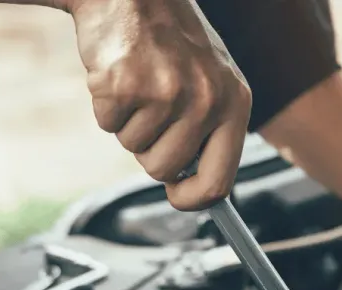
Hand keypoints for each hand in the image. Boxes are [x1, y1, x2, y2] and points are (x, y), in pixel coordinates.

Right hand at [69, 0, 251, 209]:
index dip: (193, 198)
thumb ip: (212, 130)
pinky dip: (106, 104)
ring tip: (139, 81)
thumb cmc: (171, 40)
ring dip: (128, 122)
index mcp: (235, 102)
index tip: (177, 196)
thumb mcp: (212, 80)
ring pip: (134, 147)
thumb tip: (201, 190)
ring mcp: (167, 92)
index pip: (220, 180)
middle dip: (150, 149)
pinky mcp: (126, 84)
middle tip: (151, 107)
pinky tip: (119, 71)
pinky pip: (107, 123)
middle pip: (165, 170)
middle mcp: (207, 100)